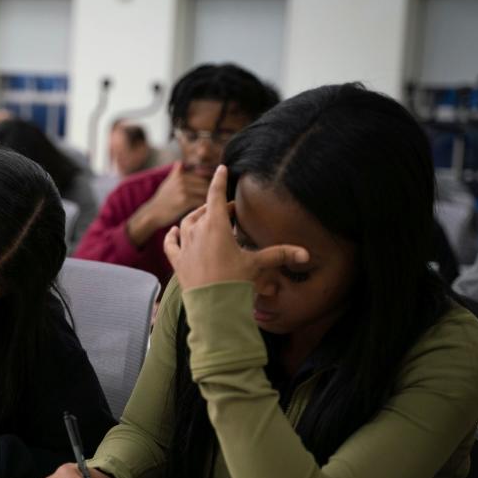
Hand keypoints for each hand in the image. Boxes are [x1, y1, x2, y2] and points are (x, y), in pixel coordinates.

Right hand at [126, 162, 208, 246]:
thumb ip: (176, 173)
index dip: (211, 185)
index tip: (216, 193)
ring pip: (205, 192)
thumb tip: (180, 162)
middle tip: (219, 201)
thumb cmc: (161, 201)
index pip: (203, 177)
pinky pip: (201, 201)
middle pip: (206, 183)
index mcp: (180, 174)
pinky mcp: (185, 200)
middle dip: (213, 192)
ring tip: (216, 207)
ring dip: (212, 200)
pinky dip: (206, 207)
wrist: (151, 214)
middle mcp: (182, 179)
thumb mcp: (167, 183)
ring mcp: (183, 189)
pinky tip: (208, 212)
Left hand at [163, 165, 309, 289]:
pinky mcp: (177, 263)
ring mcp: (184, 248)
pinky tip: (174, 231)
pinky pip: (171, 244)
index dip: (220, 180)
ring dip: (196, 218)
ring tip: (206, 217)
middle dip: (215, 206)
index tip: (221, 168)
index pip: (216, 196)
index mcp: (215, 226)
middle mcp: (196, 232)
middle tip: (228, 210)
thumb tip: (306, 254)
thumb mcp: (258, 265)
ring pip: (187, 224)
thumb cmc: (236, 283)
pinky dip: (172, 236)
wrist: (213, 309)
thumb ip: (280, 255)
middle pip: (204, 210)